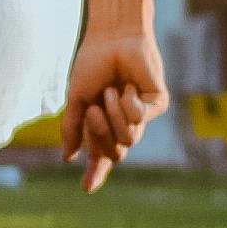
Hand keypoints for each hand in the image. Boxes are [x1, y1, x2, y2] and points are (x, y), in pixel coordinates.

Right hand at [58, 24, 165, 188]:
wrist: (112, 38)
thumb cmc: (93, 64)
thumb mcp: (76, 99)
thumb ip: (73, 128)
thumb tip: (68, 157)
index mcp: (103, 124)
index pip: (101, 155)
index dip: (95, 173)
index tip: (86, 189)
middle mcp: (124, 123)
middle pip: (114, 151)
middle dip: (99, 133)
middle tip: (92, 110)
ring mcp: (142, 115)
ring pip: (129, 138)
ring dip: (114, 115)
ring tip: (110, 91)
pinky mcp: (158, 104)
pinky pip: (141, 119)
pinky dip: (129, 103)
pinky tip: (129, 86)